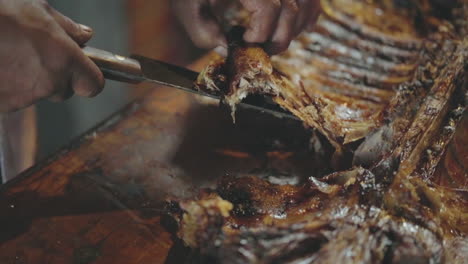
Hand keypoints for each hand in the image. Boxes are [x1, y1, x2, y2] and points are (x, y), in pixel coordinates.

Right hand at [0, 0, 103, 111]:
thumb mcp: (35, 9)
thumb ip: (67, 27)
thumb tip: (86, 36)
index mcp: (64, 58)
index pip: (93, 85)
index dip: (88, 80)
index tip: (83, 74)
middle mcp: (49, 82)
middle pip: (64, 91)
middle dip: (55, 77)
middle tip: (33, 56)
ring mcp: (25, 98)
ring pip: (37, 94)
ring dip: (28, 81)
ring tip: (8, 56)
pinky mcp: (4, 106)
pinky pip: (13, 100)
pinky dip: (7, 87)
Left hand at [171, 0, 319, 53]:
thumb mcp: (189, 5)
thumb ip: (203, 30)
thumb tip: (227, 49)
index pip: (268, 10)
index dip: (259, 34)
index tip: (244, 41)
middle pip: (291, 9)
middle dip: (280, 38)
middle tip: (264, 50)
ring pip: (307, 2)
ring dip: (296, 27)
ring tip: (277, 40)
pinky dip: (310, 11)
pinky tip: (303, 27)